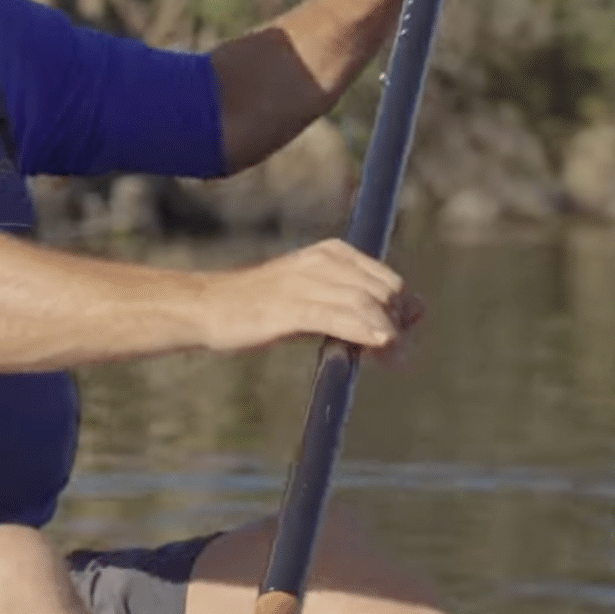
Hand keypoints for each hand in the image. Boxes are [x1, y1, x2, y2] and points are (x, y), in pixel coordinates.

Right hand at [192, 239, 424, 362]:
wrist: (209, 307)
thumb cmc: (260, 307)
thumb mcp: (311, 297)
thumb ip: (350, 303)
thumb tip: (405, 318)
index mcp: (332, 253)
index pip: (388, 280)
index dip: (403, 312)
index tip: (401, 339)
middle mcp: (324, 261)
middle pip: (384, 292)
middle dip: (399, 325)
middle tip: (399, 357)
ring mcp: (307, 282)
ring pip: (366, 304)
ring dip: (388, 334)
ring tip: (395, 360)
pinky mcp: (291, 306)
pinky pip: (338, 317)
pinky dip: (364, 330)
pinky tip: (379, 345)